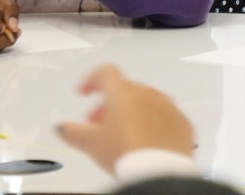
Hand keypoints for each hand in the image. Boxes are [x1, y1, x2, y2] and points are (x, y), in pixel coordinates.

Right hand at [57, 64, 195, 175]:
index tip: (85, 92)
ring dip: (132, 114)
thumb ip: (71, 131)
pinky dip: (153, 125)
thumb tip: (62, 127)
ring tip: (121, 136)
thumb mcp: (90, 143)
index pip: (105, 73)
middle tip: (99, 124)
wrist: (159, 170)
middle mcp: (149, 94)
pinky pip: (165, 118)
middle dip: (109, 105)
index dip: (91, 81)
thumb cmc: (126, 153)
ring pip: (146, 103)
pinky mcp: (181, 122)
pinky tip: (144, 142)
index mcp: (124, 92)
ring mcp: (168, 107)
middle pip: (125, 91)